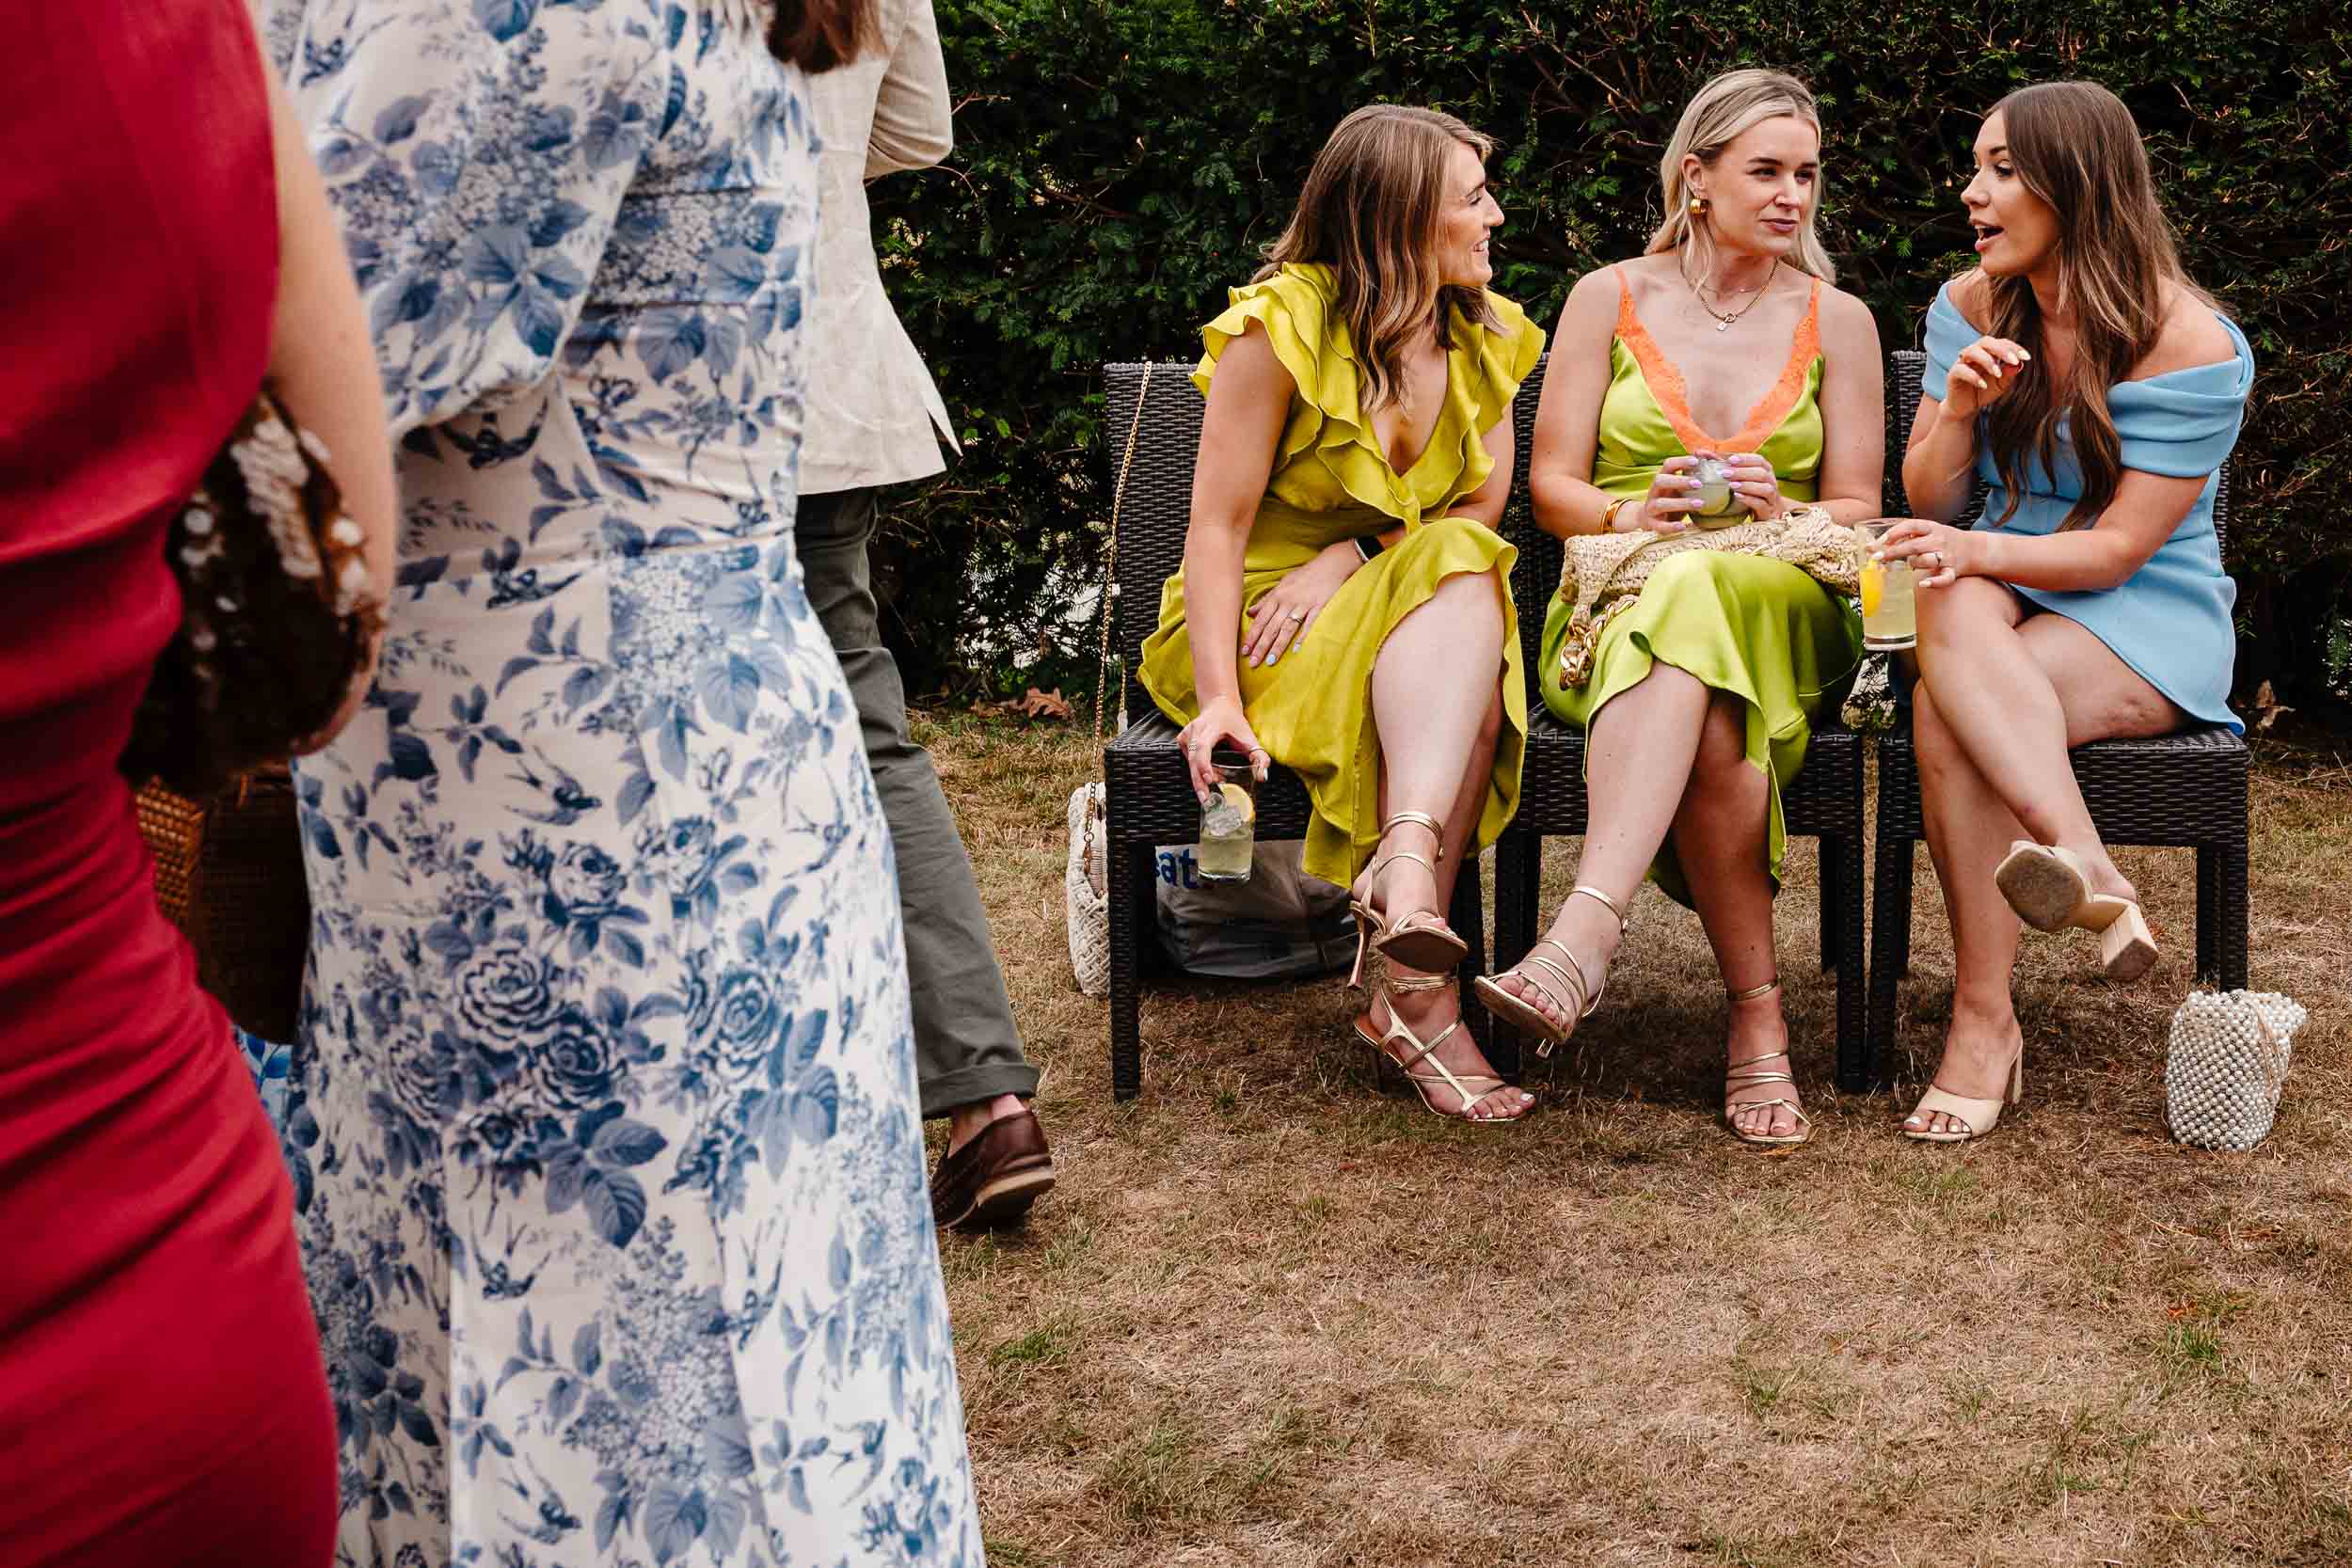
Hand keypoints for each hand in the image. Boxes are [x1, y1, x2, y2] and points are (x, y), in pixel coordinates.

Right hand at [1179, 696, 1269, 800]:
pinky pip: (1189, 761)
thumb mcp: (1250, 737)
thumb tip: (1261, 776)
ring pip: (1190, 762)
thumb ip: (1260, 757)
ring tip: (1213, 788)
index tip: (1209, 779)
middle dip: (1198, 781)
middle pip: (1193, 759)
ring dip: (1200, 778)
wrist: (1219, 706)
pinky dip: (1198, 771)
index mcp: (1210, 727)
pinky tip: (1209, 774)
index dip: (1204, 764)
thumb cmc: (1233, 722)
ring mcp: (1186, 735)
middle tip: (1206, 799)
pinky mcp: (1182, 741)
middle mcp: (1195, 730)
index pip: (1202, 746)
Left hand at [1241, 542, 1356, 667]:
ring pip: (1287, 628)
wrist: (1332, 564)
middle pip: (1272, 627)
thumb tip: (1250, 613)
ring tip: (1270, 661)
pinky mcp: (1319, 607)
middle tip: (1253, 663)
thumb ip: (1267, 600)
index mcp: (1277, 596)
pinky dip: (1303, 636)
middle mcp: (1288, 601)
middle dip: (1261, 645)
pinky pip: (1309, 624)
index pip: (1261, 619)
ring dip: (1278, 645)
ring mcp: (1304, 604)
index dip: (1252, 636)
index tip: (1244, 651)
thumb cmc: (1306, 575)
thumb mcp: (1283, 583)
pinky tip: (1296, 650)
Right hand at [1633, 456, 1701, 533]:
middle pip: (1661, 481)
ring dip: (1680, 503)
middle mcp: (1654, 491)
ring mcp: (1651, 508)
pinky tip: (1683, 527)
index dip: (1681, 461)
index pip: (1668, 465)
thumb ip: (1690, 477)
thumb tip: (1710, 459)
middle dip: (1679, 481)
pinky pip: (1660, 526)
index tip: (1696, 461)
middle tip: (1699, 484)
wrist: (1648, 518)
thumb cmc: (1670, 498)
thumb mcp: (1678, 487)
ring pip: (1661, 503)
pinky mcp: (1652, 523)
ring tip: (1700, 504)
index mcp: (1662, 479)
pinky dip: (1671, 526)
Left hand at [1721, 451, 1787, 519]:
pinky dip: (1749, 499)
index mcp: (1767, 471)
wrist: (1769, 513)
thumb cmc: (1754, 493)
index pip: (1759, 461)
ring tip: (1731, 485)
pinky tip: (1737, 496)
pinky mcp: (1768, 511)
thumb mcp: (1748, 479)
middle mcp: (1772, 483)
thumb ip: (1738, 470)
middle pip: (1762, 474)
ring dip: (1747, 485)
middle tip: (1725, 473)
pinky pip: (1761, 504)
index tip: (1730, 460)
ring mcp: (1772, 498)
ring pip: (1765, 489)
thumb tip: (1717, 459)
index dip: (1745, 459)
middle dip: (1742, 472)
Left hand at [1869, 517, 1983, 588]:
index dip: (1893, 533)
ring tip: (1911, 565)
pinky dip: (1934, 581)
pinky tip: (1923, 583)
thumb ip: (1908, 535)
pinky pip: (1944, 577)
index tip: (1878, 541)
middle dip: (1892, 552)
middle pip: (1913, 545)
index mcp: (1932, 528)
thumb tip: (1879, 544)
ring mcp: (1947, 555)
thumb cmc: (1946, 540)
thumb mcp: (1930, 531)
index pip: (1910, 525)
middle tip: (1875, 558)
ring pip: (1925, 560)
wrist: (1977, 549)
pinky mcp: (1954, 570)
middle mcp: (1939, 540)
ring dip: (1914, 564)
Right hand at [1939, 335, 2031, 421]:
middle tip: (2014, 361)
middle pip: (1986, 341)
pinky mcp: (1952, 374)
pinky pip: (1961, 370)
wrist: (1966, 409)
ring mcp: (1962, 362)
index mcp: (1987, 352)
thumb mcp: (2001, 385)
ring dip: (1987, 361)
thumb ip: (2009, 374)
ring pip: (1972, 351)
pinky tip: (1983, 385)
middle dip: (2002, 350)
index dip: (2014, 348)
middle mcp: (1974, 353)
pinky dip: (1973, 376)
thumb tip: (2019, 364)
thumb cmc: (1984, 392)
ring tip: (1997, 374)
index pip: (2001, 343)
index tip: (2027, 358)